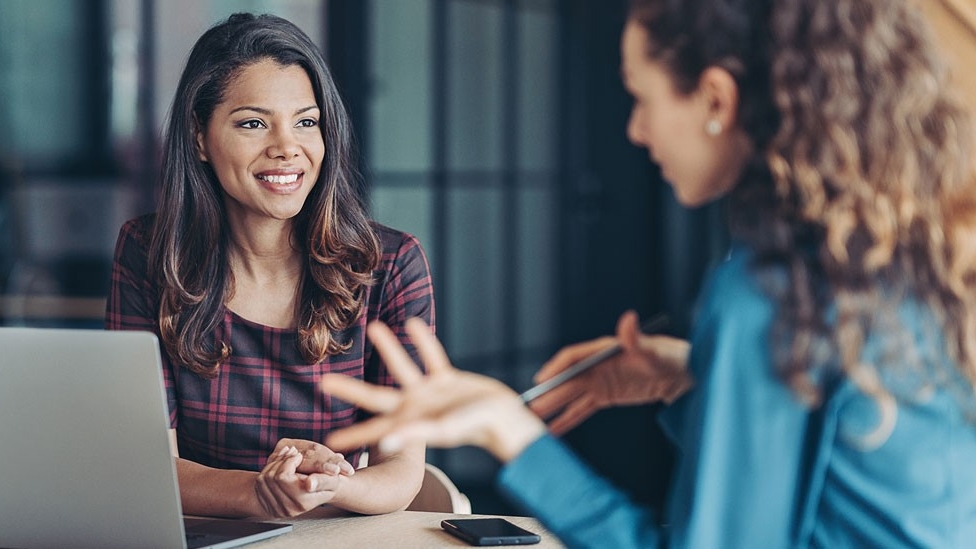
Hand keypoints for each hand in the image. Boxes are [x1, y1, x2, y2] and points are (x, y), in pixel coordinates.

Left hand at [254, 441, 348, 517]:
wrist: (319, 492)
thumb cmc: (327, 483)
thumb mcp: (331, 480)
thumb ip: (322, 481)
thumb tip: (309, 484)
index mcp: (303, 502)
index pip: (283, 477)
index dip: (289, 462)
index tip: (299, 455)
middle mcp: (288, 508)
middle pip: (272, 476)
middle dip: (282, 459)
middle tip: (293, 451)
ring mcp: (276, 508)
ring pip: (265, 478)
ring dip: (275, 462)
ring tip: (288, 454)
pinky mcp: (268, 505)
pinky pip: (260, 483)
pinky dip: (269, 468)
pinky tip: (280, 462)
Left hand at [321, 318, 546, 461]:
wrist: (505, 419)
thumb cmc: (477, 429)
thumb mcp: (444, 430)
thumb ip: (416, 434)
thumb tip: (385, 441)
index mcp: (410, 423)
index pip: (374, 428)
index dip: (353, 435)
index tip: (329, 439)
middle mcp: (415, 407)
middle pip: (375, 395)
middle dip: (350, 389)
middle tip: (324, 381)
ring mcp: (431, 393)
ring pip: (403, 366)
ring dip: (388, 348)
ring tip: (373, 326)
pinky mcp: (448, 380)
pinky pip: (432, 357)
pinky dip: (423, 341)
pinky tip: (412, 323)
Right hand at [529, 310, 692, 434]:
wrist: (681, 375)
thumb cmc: (669, 357)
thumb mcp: (654, 351)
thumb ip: (637, 339)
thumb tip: (628, 319)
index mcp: (603, 351)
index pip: (573, 358)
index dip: (556, 368)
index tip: (542, 381)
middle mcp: (596, 365)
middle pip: (567, 380)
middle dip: (548, 393)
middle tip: (530, 408)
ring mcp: (599, 382)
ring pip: (570, 396)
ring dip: (553, 407)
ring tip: (535, 421)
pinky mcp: (605, 397)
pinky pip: (581, 409)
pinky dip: (568, 419)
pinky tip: (554, 430)